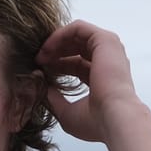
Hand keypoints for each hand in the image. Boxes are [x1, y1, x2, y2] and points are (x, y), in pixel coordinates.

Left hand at [36, 20, 138, 143]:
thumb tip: (40, 86)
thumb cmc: (95, 122)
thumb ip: (53, 98)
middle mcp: (107, 61)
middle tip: (36, 61)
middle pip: (76, 47)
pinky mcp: (105, 40)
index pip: (75, 64)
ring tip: (40, 56)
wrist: (114, 119)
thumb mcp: (67, 112)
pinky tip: (47, 48)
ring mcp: (108, 49)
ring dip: (55, 42)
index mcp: (102, 78)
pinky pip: (78, 28)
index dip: (56, 65)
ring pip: (76, 35)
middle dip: (54, 51)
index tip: (39, 71)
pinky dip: (60, 35)